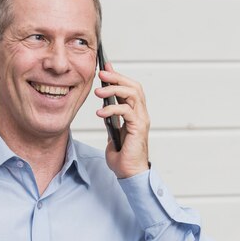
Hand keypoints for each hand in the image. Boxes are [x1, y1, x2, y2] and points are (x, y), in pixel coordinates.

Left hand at [95, 62, 150, 177]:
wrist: (129, 173)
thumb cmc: (122, 156)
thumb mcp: (112, 132)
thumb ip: (111, 119)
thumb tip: (103, 107)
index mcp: (136, 113)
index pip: (130, 88)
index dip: (119, 76)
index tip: (106, 68)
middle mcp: (141, 114)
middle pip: (133, 86)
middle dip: (117, 77)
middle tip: (101, 74)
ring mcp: (141, 120)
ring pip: (132, 94)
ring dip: (114, 89)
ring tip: (98, 91)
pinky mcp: (138, 128)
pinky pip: (127, 111)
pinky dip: (112, 108)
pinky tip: (100, 113)